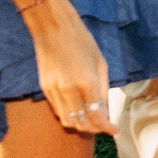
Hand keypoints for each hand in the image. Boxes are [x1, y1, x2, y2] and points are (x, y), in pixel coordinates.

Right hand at [27, 0, 115, 135]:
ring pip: (67, 121)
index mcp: (87, 83)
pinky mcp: (44, 88)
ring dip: (80, 124)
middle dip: (94, 129)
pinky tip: (78, 109)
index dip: (106, 127)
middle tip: (103, 126)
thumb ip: (104, 91)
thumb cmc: (82, 41)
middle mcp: (68, 91)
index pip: (97, 116)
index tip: (114, 130)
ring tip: (91, 120)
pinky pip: (57, 110)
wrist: (53, 27)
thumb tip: (106, 112)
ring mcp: (53, 91)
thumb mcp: (101, 64)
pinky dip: (69, 115)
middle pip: (81, 123)